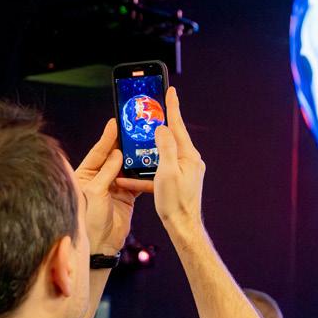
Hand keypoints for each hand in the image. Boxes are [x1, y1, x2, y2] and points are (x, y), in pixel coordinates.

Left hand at [74, 118, 138, 253]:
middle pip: (113, 157)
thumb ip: (107, 171)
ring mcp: (114, 187)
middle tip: (134, 129)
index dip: (108, 137)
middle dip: (123, 144)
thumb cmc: (88, 220)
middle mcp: (99, 179)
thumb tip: (117, 153)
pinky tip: (150, 164)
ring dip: (135, 157)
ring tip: (145, 143)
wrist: (99, 246)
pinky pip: (136, 181)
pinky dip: (142, 173)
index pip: (98, 151)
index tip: (116, 123)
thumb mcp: (95, 192)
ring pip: (126, 167)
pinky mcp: (126, 197)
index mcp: (85, 175)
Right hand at [116, 87, 204, 233]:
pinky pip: (159, 172)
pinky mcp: (177, 182)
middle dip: (159, 126)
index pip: (178, 125)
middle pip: (171, 138)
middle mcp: (189, 161)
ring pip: (162, 155)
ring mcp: (184, 171)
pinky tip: (128, 177)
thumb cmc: (175, 202)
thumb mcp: (167, 171)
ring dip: (147, 152)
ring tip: (135, 144)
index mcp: (188, 155)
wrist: (182, 227)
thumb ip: (165, 147)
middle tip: (151, 111)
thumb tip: (163, 128)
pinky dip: (145, 173)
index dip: (172, 107)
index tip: (170, 90)